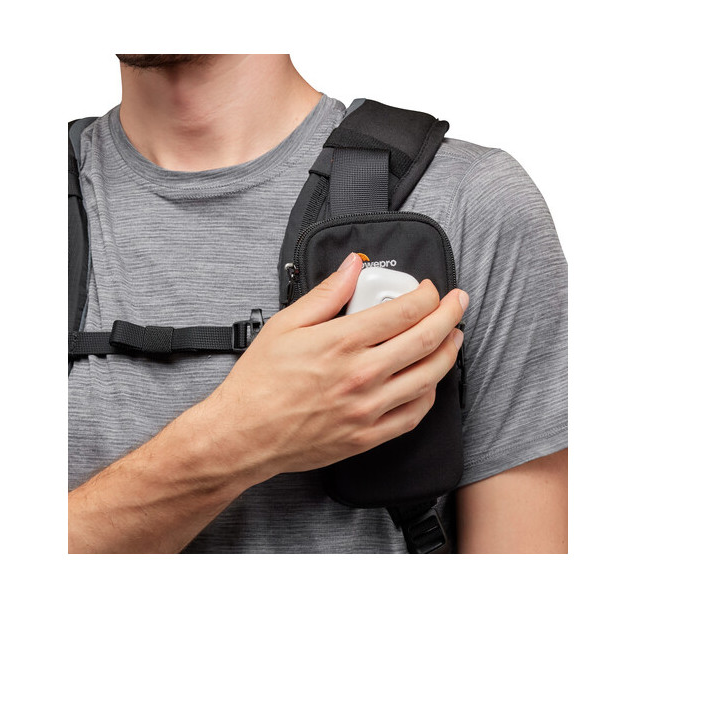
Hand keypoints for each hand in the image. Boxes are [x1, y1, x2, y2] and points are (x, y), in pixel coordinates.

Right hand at [196, 252, 468, 481]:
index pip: (403, 311)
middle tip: (457, 303)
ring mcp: (368, 408)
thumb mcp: (285, 324)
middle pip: (426, 340)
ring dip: (448, 353)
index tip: (430, 288)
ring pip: (429, 377)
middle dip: (450, 315)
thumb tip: (352, 266)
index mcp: (342, 342)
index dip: (426, 294)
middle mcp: (361, 375)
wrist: (244, 435)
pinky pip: (414, 415)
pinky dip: (429, 394)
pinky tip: (429, 381)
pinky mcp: (367, 436)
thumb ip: (326, 293)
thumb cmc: (259, 381)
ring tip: (453, 338)